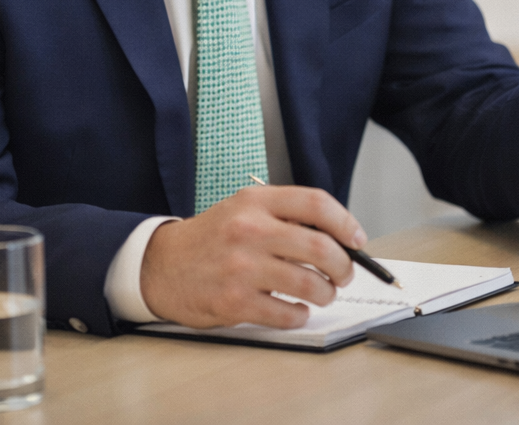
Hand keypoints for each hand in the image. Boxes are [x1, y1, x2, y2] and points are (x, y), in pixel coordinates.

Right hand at [139, 186, 364, 328]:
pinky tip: (295, 310)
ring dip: (325, 293)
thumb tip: (339, 239)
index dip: (346, 223)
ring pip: (310, 284)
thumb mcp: (244, 210)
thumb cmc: (212, 239)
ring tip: (321, 294)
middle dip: (343, 267)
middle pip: (320, 248)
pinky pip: (287, 314)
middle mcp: (249, 230)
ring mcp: (242, 267)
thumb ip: (285, 217)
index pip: (316, 203)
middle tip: (343, 275)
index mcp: (255, 202)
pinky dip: (299, 315)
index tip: (357, 240)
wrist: (161, 265)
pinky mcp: (235, 301)